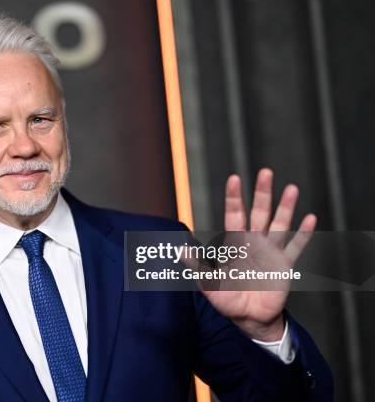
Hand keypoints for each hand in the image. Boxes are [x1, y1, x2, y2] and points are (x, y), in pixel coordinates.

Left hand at [202, 168, 316, 340]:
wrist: (248, 318)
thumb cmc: (226, 299)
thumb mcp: (208, 283)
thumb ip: (197, 265)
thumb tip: (179, 249)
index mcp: (235, 244)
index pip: (234, 215)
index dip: (234, 198)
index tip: (234, 179)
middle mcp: (254, 243)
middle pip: (259, 213)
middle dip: (262, 193)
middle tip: (266, 172)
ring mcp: (270, 253)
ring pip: (280, 225)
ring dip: (286, 207)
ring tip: (292, 188)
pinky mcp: (284, 266)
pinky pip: (295, 247)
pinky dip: (303, 234)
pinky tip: (310, 219)